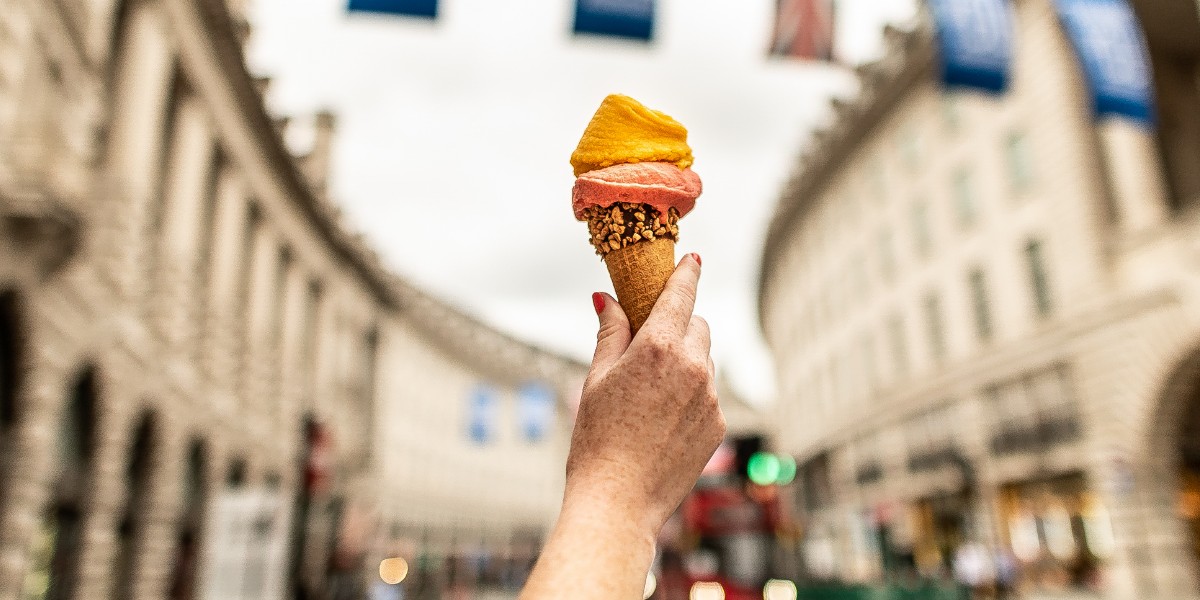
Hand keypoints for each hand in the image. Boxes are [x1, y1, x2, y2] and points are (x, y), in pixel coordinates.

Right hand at [566, 253, 725, 534]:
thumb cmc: (597, 440)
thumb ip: (610, 334)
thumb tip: (609, 300)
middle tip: (649, 343)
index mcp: (660, 348)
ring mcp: (711, 398)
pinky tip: (661, 420)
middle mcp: (694, 368)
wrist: (618, 502)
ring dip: (685, 362)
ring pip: (705, 361)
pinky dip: (691, 394)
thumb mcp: (597, 379)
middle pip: (697, 326)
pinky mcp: (718, 425)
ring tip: (649, 394)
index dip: (687, 272)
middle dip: (678, 326)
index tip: (692, 259)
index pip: (681, 294)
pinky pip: (708, 394)